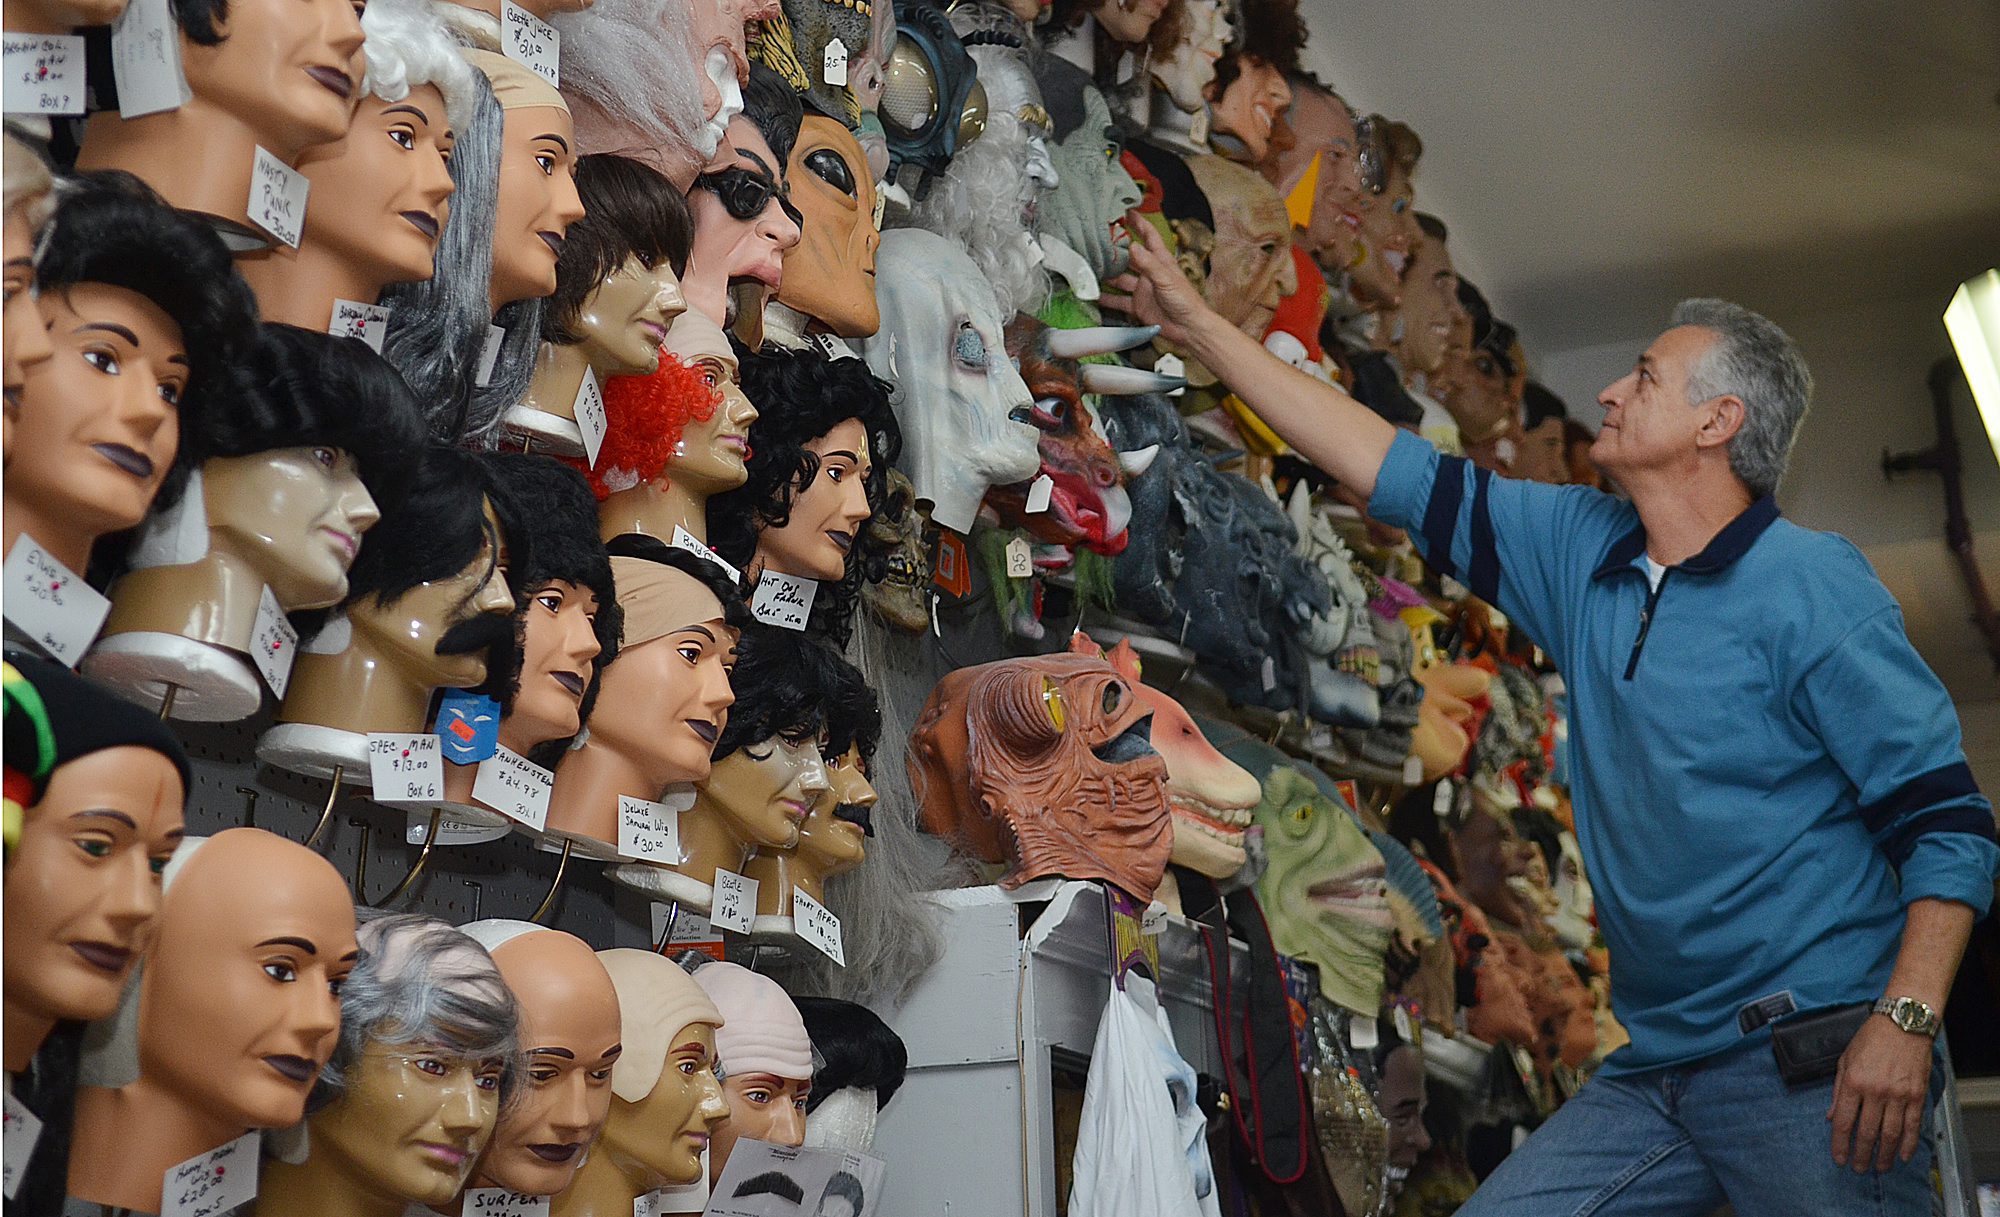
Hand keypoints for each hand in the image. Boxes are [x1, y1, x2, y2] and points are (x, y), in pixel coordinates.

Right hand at [1099, 210, 1216, 347]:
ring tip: (1091, 267)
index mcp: (1161, 261)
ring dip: (1108, 274)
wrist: (1189, 329)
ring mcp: (1142, 289)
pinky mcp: (1138, 305)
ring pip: (1120, 278)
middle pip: (1130, 256)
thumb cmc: (1186, 302)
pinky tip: (1094, 296)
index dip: (1138, 223)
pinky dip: (1107, 299)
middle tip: (1099, 240)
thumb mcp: (1166, 279)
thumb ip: (1148, 264)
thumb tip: (1132, 247)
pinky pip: (1119, 301)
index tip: (1126, 211)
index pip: (1148, 236)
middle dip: (1116, 248)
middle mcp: (1150, 272)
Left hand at [1827, 1014, 1931, 1172]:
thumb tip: (1831, 1117)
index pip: (1844, 1122)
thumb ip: (1838, 1091)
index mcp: (1853, 1082)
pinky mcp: (1916, 1096)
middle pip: (1867, 1132)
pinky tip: (1904, 1155)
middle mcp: (1875, 1092)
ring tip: (1880, 1167)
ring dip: (1885, 1154)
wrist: (1902, 1025)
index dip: (1840, 1143)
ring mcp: (1898, 1095)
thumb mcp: (1845, 1060)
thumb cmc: (1870, 1039)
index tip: (1839, 1158)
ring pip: (1891, 1134)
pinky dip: (1909, 1144)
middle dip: (1861, 1154)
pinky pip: (1913, 1126)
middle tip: (1859, 1168)